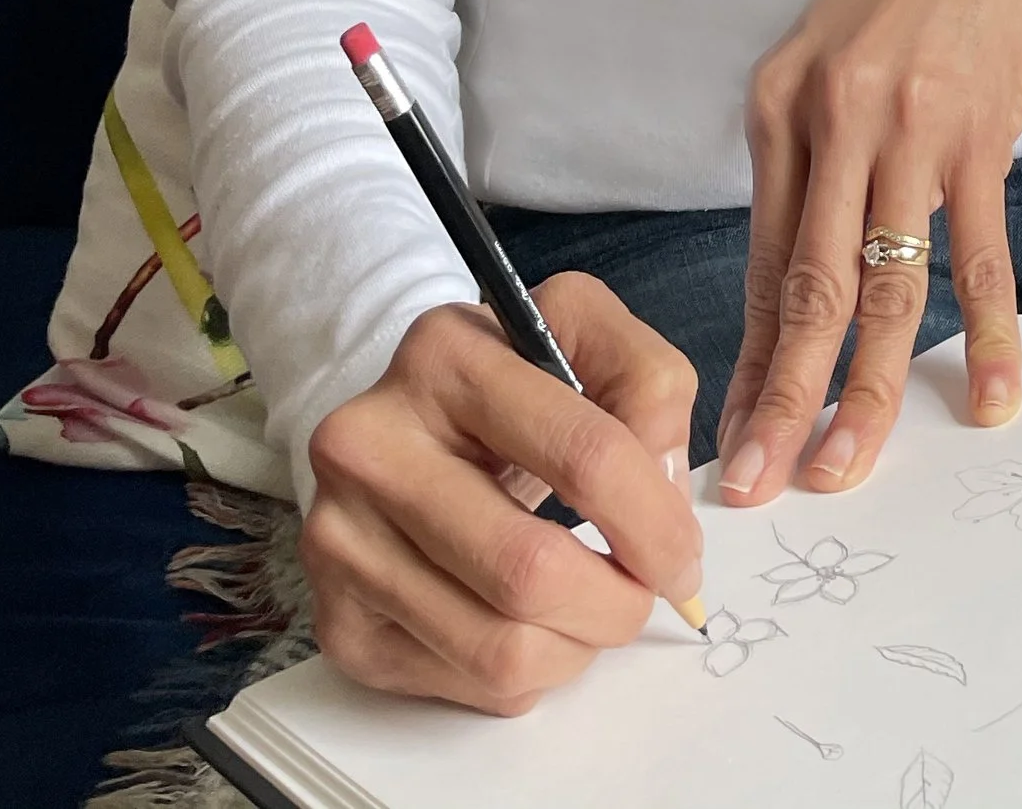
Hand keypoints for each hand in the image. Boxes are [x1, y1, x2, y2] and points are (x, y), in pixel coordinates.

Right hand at [302, 277, 704, 714]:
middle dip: (617, 602)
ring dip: (577, 647)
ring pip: (499, 648)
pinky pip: (465, 685)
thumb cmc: (511, 384)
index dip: (654, 523)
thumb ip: (650, 387)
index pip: (584, 456)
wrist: (401, 424)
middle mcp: (371, 445)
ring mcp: (342, 540)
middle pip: (531, 571)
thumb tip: (664, 496)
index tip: (682, 557)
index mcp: (446, 354)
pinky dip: (525, 674)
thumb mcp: (585, 335)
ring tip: (590, 610)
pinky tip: (529, 623)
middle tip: (643, 596)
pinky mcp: (338, 624)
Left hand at [716, 0, 1021, 509]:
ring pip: (886, 289)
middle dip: (781, 399)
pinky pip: (979, 254)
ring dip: (868, 391)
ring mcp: (911, 131)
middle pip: (808, 290)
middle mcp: (835, 120)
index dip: (746, 360)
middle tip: (760, 484)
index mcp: (780, 106)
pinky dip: (988, 332)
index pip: (758, 263)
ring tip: (847, 465)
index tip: (729, 436)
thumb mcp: (822, 57)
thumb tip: (793, 286)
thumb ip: (805, 163)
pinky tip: (993, 393)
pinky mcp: (981, 135)